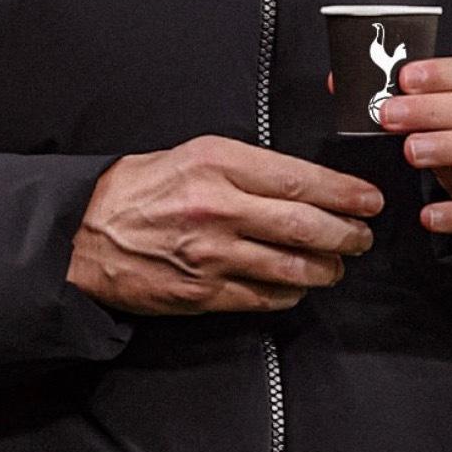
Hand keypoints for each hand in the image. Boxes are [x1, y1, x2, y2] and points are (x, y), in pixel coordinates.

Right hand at [67, 134, 382, 314]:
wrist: (84, 232)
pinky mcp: (203, 293)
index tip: (367, 198)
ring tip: (338, 262)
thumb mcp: (190, 153)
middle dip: (346, 233)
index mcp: (217, 163)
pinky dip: (290, 294)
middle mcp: (219, 208)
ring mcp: (213, 255)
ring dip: (326, 267)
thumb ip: (243, 166)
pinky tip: (299, 286)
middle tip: (363, 234)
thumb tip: (295, 181)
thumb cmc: (136, 188)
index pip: (298, 179)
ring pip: (291, 267)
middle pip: (305, 225)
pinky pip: (263, 298)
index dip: (343, 192)